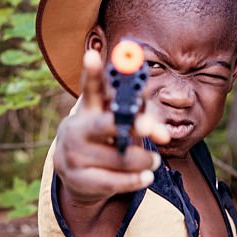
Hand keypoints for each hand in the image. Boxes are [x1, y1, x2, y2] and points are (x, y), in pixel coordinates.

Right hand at [54, 49, 169, 203]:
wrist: (77, 177)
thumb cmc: (105, 143)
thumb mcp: (118, 126)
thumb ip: (142, 122)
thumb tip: (163, 132)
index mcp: (88, 110)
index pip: (91, 88)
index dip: (92, 71)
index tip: (92, 54)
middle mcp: (77, 129)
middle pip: (107, 124)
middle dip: (130, 125)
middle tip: (149, 127)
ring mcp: (74, 155)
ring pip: (118, 157)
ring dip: (143, 159)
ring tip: (154, 161)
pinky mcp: (78, 180)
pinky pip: (113, 182)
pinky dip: (135, 180)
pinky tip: (146, 177)